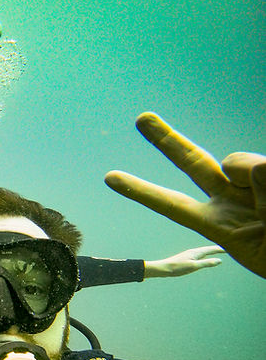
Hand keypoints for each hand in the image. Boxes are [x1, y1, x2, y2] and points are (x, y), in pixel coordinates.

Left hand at [105, 113, 265, 278]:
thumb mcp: (261, 240)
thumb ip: (257, 196)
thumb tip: (252, 165)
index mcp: (216, 223)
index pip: (171, 204)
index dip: (141, 190)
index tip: (109, 178)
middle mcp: (229, 197)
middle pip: (192, 162)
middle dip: (166, 140)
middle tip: (140, 118)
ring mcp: (252, 182)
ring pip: (242, 163)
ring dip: (259, 182)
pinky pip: (262, 165)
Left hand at [143, 245, 223, 277]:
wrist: (163, 268)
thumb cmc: (177, 268)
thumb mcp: (193, 266)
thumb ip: (206, 263)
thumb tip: (220, 261)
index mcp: (196, 252)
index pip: (212, 249)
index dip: (221, 249)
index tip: (231, 247)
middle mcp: (193, 252)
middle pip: (208, 249)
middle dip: (218, 248)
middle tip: (227, 247)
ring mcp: (189, 254)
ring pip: (204, 251)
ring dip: (212, 251)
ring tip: (217, 251)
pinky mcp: (186, 258)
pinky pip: (199, 255)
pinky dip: (205, 254)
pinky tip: (203, 257)